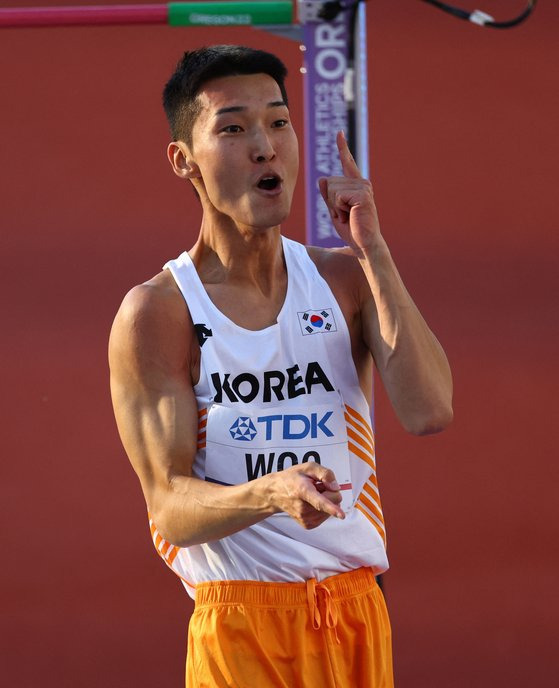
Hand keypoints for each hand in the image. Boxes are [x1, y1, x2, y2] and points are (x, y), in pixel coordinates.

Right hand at [266, 463, 344, 528]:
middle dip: (329, 492)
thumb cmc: (292, 478)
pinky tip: (312, 503)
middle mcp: (303, 508)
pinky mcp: (307, 524)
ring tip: (311, 495)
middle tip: (316, 487)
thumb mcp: (307, 467)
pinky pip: (326, 516)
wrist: (276, 493)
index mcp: (303, 491)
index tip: (341, 515)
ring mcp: (304, 518)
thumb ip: (324, 473)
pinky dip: (322, 509)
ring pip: (331, 510)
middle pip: (332, 501)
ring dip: (325, 501)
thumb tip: (335, 487)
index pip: (320, 502)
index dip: (332, 508)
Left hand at [318, 131, 380, 253]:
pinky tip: (350, 216)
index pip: (347, 163)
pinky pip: (337, 196)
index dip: (343, 148)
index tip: (339, 133)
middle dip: (331, 202)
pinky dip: (338, 209)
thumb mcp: (335, 211)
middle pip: (330, 182)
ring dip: (335, 207)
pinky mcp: (362, 194)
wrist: (365, 244)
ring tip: (348, 216)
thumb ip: (328, 196)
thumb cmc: (352, 230)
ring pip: (332, 189)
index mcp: (357, 185)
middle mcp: (362, 183)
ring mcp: (364, 187)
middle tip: (345, 216)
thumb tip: (322, 179)